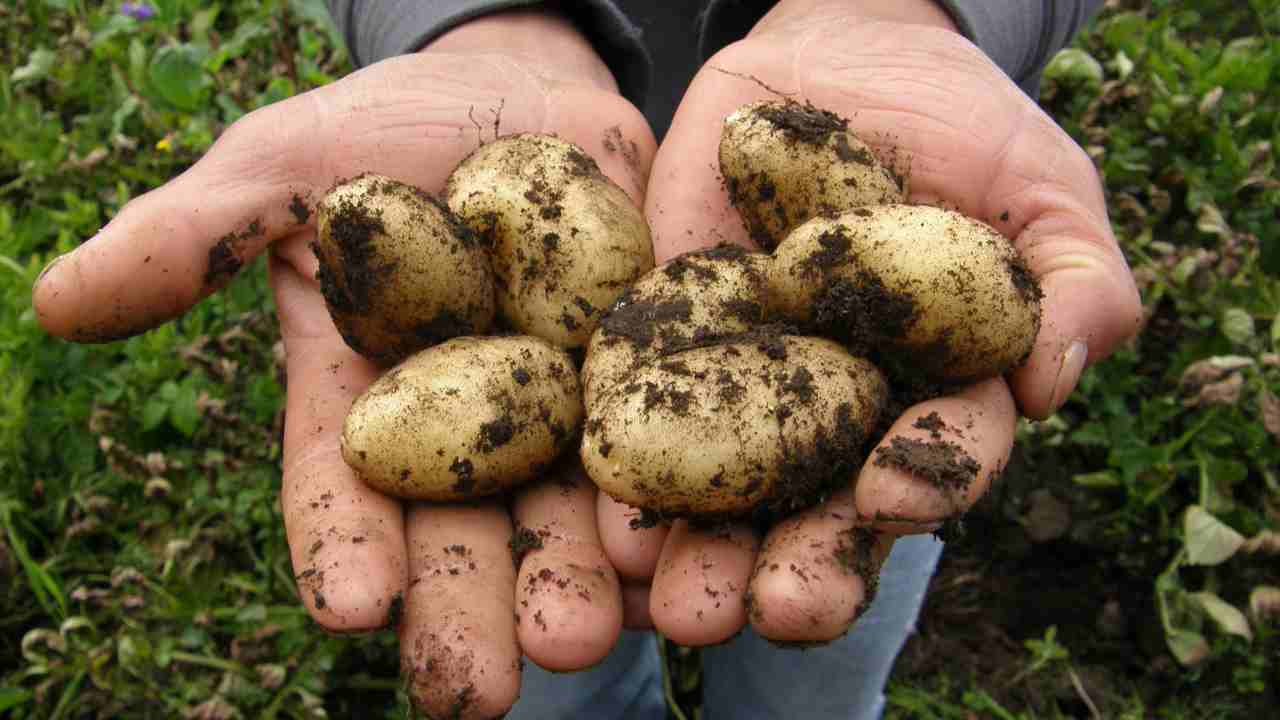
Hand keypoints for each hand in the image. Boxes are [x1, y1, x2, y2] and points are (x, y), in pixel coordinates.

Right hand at [32, 10, 654, 716]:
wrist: (519, 91)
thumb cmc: (382, 132)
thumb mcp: (283, 169)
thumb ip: (192, 238)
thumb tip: (55, 302)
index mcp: (368, 402)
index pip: (343, 489)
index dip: (342, 547)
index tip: (349, 609)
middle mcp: (466, 430)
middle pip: (464, 533)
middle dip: (471, 609)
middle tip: (483, 690)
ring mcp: (563, 410)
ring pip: (571, 514)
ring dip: (582, 583)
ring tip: (591, 641)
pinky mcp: (649, 377)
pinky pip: (667, 448)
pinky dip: (676, 507)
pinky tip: (683, 564)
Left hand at [597, 0, 1141, 644]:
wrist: (841, 55)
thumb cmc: (964, 126)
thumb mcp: (1041, 187)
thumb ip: (1074, 280)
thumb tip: (1056, 380)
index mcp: (934, 396)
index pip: (937, 458)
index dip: (922, 480)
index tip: (890, 496)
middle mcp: (837, 413)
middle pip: (822, 506)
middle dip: (801, 563)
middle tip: (772, 611)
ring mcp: (746, 382)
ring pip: (725, 487)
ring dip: (700, 550)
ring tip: (674, 602)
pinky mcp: (667, 338)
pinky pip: (640, 403)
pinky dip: (623, 458)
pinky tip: (601, 512)